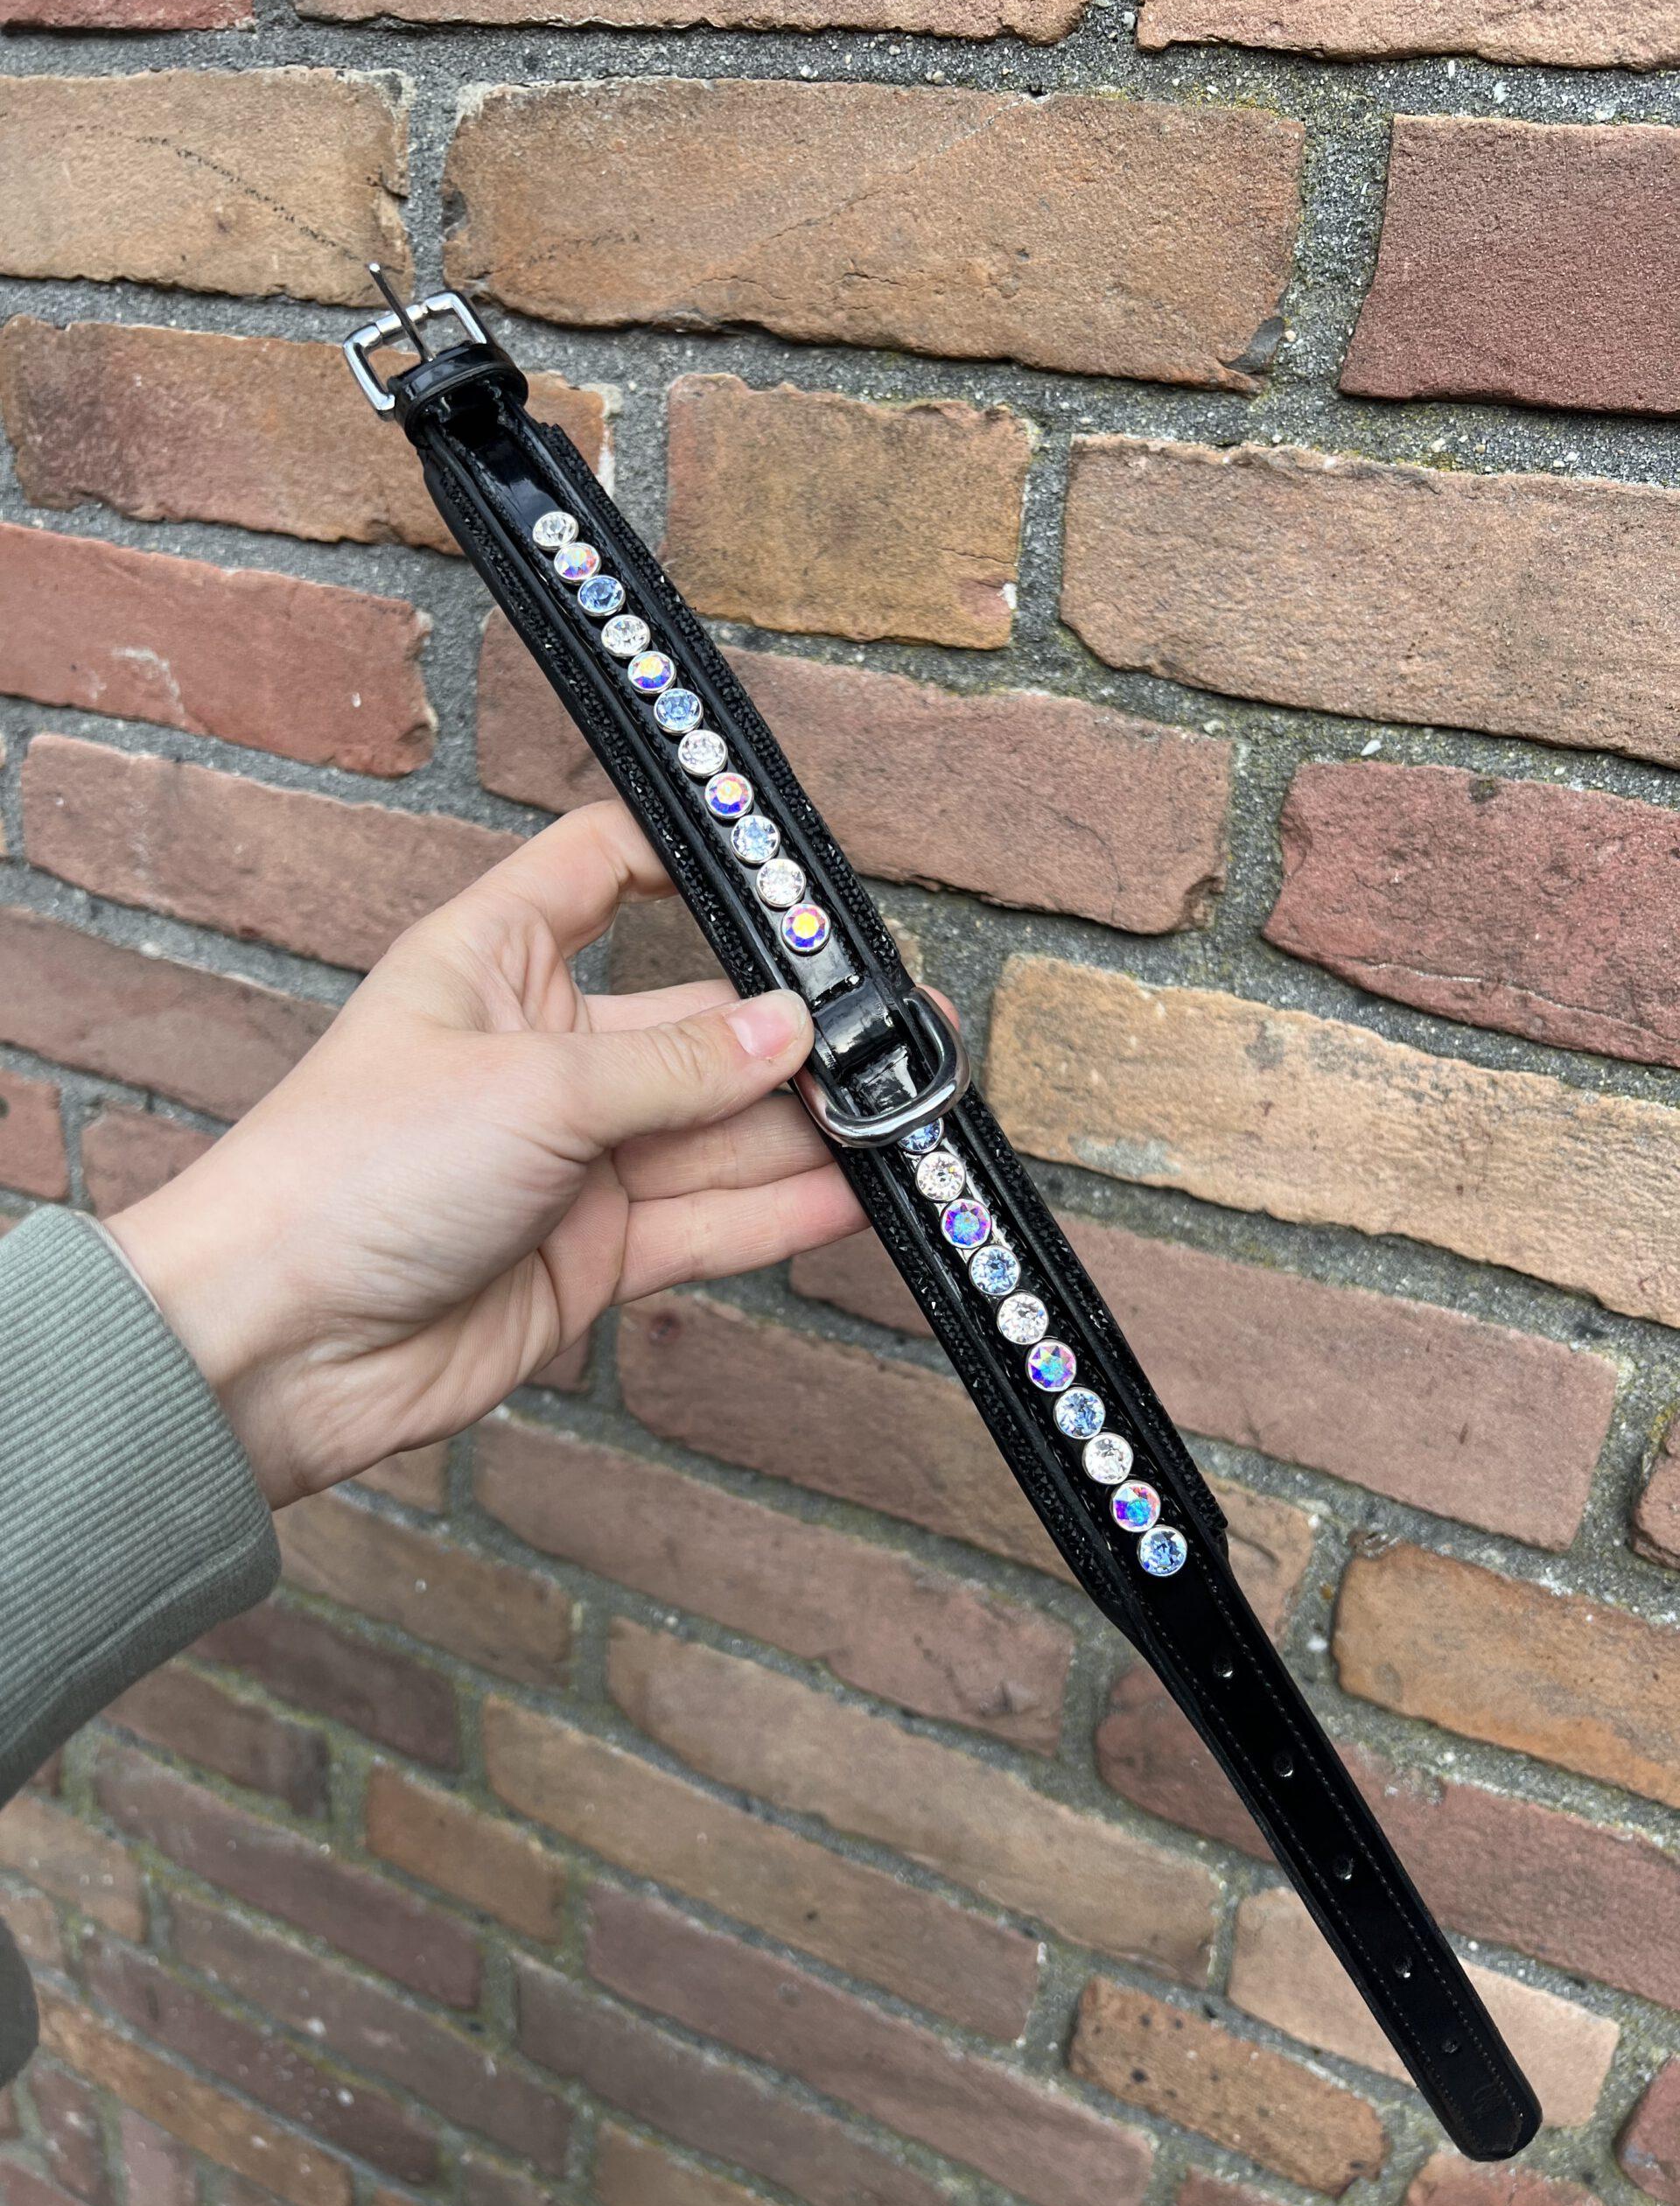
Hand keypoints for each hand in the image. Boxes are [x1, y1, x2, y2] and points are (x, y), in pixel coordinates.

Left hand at [108, 799, 867, 1508]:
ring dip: (805, 1127)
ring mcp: (571, 1158)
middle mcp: (542, 1053)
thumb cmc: (350, 1175)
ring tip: (906, 1114)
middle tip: (902, 1031)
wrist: (279, 1346)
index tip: (791, 871)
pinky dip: (778, 1212)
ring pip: (714, 1131)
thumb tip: (786, 1033)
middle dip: (792, 1032)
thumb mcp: (533, 1089)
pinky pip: (706, 1222)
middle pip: (693, 1023)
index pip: (602, 870)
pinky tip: (857, 1196)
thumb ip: (676, 1069)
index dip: (691, 860)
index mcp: (497, 962)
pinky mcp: (591, 1251)